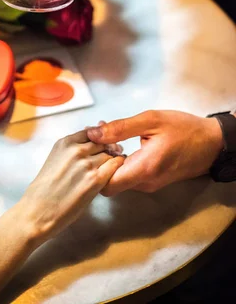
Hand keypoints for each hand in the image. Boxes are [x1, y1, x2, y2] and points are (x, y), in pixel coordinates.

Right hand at [18, 129, 123, 242]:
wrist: (38, 211)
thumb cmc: (45, 190)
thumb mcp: (55, 159)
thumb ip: (71, 150)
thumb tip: (91, 144)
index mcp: (64, 143)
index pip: (91, 132)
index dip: (99, 138)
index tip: (102, 145)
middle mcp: (76, 150)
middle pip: (102, 141)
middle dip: (108, 148)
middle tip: (113, 153)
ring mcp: (86, 164)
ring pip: (110, 153)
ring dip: (113, 158)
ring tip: (112, 165)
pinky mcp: (95, 180)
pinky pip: (115, 166)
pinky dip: (118, 166)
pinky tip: (117, 170)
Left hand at [86, 111, 223, 194]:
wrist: (212, 143)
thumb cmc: (183, 129)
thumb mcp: (151, 120)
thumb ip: (120, 128)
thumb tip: (92, 134)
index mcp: (143, 170)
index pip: (105, 184)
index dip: (94, 167)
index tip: (92, 146)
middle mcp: (144, 183)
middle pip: (109, 182)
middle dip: (99, 161)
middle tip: (97, 136)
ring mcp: (148, 185)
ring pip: (118, 179)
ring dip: (109, 159)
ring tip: (108, 135)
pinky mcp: (152, 181)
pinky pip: (129, 176)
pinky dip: (120, 161)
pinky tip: (120, 142)